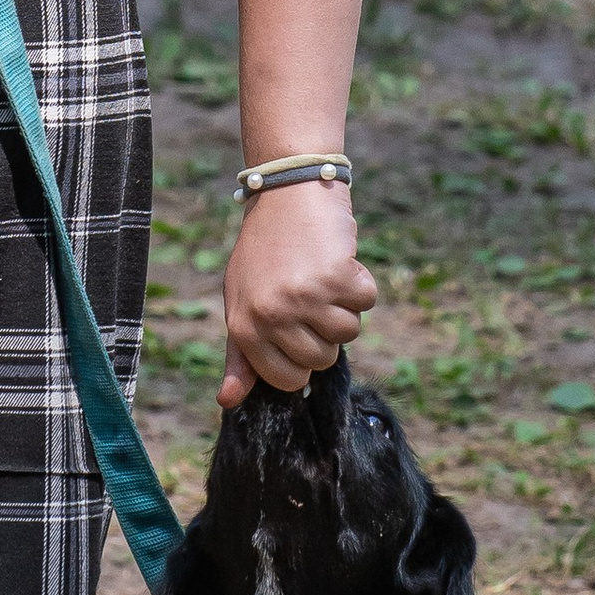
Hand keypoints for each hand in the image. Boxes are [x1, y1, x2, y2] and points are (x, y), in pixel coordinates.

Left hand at [219, 178, 375, 405]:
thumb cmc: (264, 253)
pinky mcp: (336, 275)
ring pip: (348, 333)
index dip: (300, 359)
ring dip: (344, 306)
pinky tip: (338, 260)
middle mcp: (272, 315)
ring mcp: (305, 296)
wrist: (287, 192)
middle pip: (322, 359)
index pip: (287, 379)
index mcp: (244, 326)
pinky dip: (360, 283)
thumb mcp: (242, 302)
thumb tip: (229, 402)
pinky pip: (366, 302)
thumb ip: (241, 355)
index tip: (297, 330)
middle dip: (323, 332)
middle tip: (308, 294)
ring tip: (321, 276)